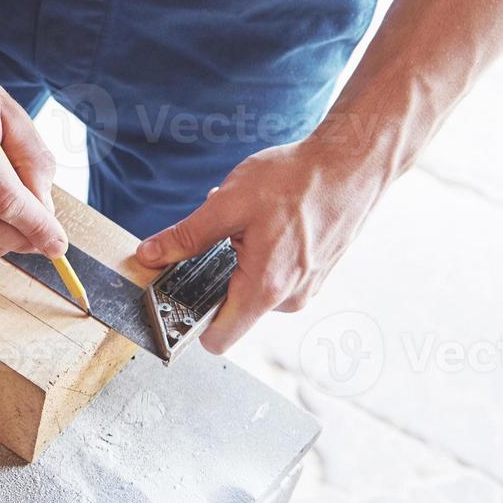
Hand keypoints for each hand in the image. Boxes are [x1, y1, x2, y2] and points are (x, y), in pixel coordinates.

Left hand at [135, 135, 384, 352]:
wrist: (353, 162)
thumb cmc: (297, 180)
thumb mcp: (226, 204)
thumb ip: (185, 237)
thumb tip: (149, 255)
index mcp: (264, 289)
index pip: (218, 339)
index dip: (188, 324)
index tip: (173, 299)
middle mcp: (289, 298)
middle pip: (232, 308)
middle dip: (215, 274)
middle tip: (222, 235)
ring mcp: (306, 287)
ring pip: (253, 286)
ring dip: (240, 257)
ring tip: (251, 219)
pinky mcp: (315, 273)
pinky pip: (275, 274)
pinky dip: (263, 252)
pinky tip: (269, 219)